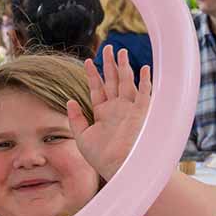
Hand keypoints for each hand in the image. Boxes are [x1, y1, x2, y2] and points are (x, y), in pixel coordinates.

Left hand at [66, 45, 151, 180]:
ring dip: (124, 66)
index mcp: (103, 114)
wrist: (121, 168)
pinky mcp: (142, 112)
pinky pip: (145, 92)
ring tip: (120, 51)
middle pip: (113, 81)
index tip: (88, 61)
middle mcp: (117, 109)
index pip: (98, 89)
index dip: (93, 75)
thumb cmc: (102, 158)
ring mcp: (130, 109)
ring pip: (126, 82)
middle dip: (109, 64)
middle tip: (107, 47)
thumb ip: (76, 119)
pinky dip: (145, 80)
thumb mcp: (82, 137)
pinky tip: (145, 67)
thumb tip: (69, 101)